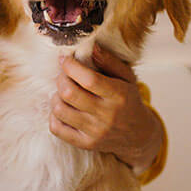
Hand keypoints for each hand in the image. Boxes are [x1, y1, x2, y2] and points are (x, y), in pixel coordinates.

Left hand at [51, 46, 163, 174]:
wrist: (137, 135)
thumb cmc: (128, 100)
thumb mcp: (127, 77)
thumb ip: (110, 61)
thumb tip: (91, 47)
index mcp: (118, 95)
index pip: (88, 79)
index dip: (71, 66)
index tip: (65, 58)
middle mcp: (106, 115)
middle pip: (69, 93)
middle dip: (61, 79)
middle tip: (64, 74)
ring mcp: (95, 132)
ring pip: (60, 110)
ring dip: (56, 96)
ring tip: (63, 91)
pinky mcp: (85, 144)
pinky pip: (57, 128)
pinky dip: (54, 115)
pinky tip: (62, 108)